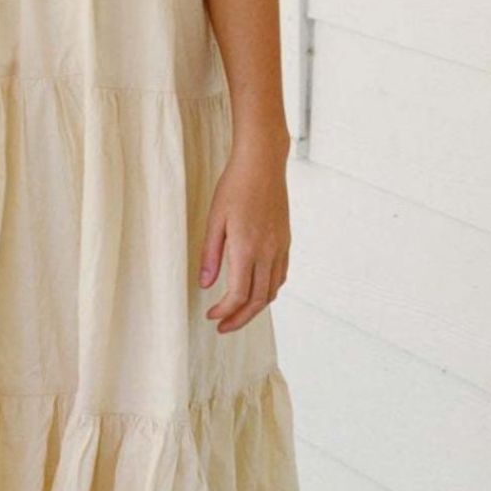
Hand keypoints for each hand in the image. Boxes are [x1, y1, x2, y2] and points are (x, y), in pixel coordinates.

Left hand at [198, 136, 289, 332]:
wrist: (263, 163)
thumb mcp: (214, 220)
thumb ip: (210, 255)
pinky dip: (267, 291)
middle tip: (223, 327)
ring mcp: (280, 247)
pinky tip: (255, 291)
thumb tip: (205, 285)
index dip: (224, 311)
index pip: (238, 295)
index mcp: (247, 248)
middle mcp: (268, 252)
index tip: (210, 316)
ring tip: (237, 313)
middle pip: (257, 300)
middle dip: (240, 319)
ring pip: (272, 291)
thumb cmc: (235, 187)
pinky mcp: (285, 241)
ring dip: (254, 308)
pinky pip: (280, 276)